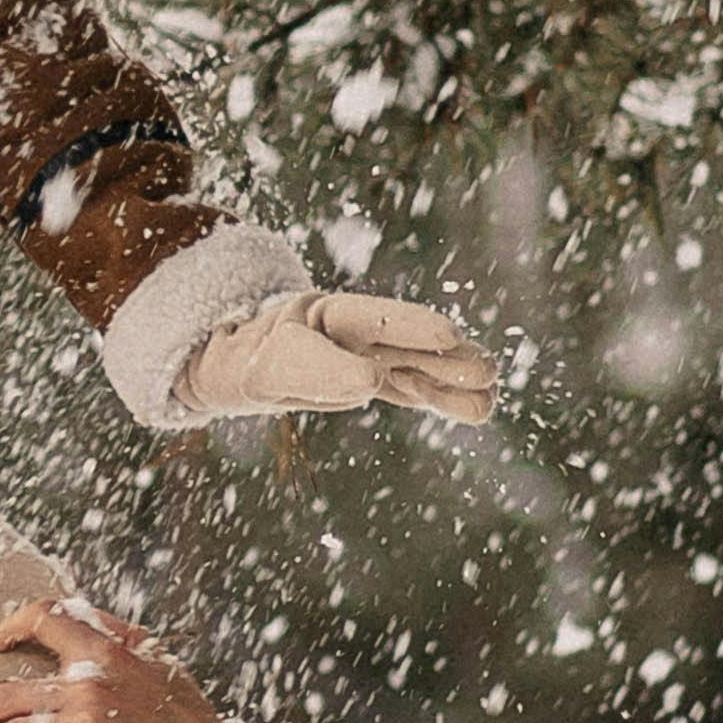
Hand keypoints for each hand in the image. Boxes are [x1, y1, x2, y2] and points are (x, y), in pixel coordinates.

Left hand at [175, 288, 495, 428]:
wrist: (234, 364)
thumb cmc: (244, 362)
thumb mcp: (266, 368)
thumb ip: (313, 371)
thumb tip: (373, 379)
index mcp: (326, 314)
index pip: (373, 317)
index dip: (411, 325)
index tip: (448, 335)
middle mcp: (354, 331)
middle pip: (406, 342)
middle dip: (446, 359)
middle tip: (486, 372)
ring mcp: (365, 354)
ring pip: (415, 367)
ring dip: (451, 384)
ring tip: (488, 400)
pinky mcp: (369, 379)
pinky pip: (408, 388)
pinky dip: (438, 399)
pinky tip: (473, 408)